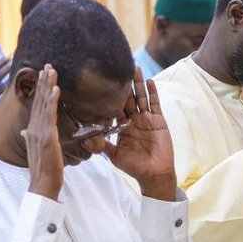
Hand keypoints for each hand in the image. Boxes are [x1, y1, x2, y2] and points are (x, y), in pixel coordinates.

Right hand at [22, 65, 63, 199]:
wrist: (42, 183)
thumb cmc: (43, 169)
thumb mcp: (36, 150)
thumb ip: (30, 138)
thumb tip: (24, 131)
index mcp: (32, 130)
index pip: (36, 105)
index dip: (39, 89)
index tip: (42, 75)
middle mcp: (34, 128)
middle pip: (38, 100)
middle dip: (42, 82)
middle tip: (47, 65)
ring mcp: (40, 131)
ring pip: (44, 104)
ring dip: (47, 86)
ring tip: (50, 70)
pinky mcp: (47, 136)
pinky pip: (50, 115)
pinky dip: (52, 101)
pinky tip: (55, 89)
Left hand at [90, 68, 176, 200]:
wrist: (154, 174)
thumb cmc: (134, 166)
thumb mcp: (115, 156)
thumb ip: (102, 145)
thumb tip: (84, 140)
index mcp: (122, 127)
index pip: (114, 108)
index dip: (109, 97)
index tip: (101, 84)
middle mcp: (134, 120)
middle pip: (128, 99)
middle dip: (124, 85)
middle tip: (117, 67)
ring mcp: (147, 119)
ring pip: (141, 97)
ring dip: (138, 83)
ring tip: (134, 68)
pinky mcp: (158, 120)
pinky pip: (155, 103)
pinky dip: (153, 92)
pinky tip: (149, 80)